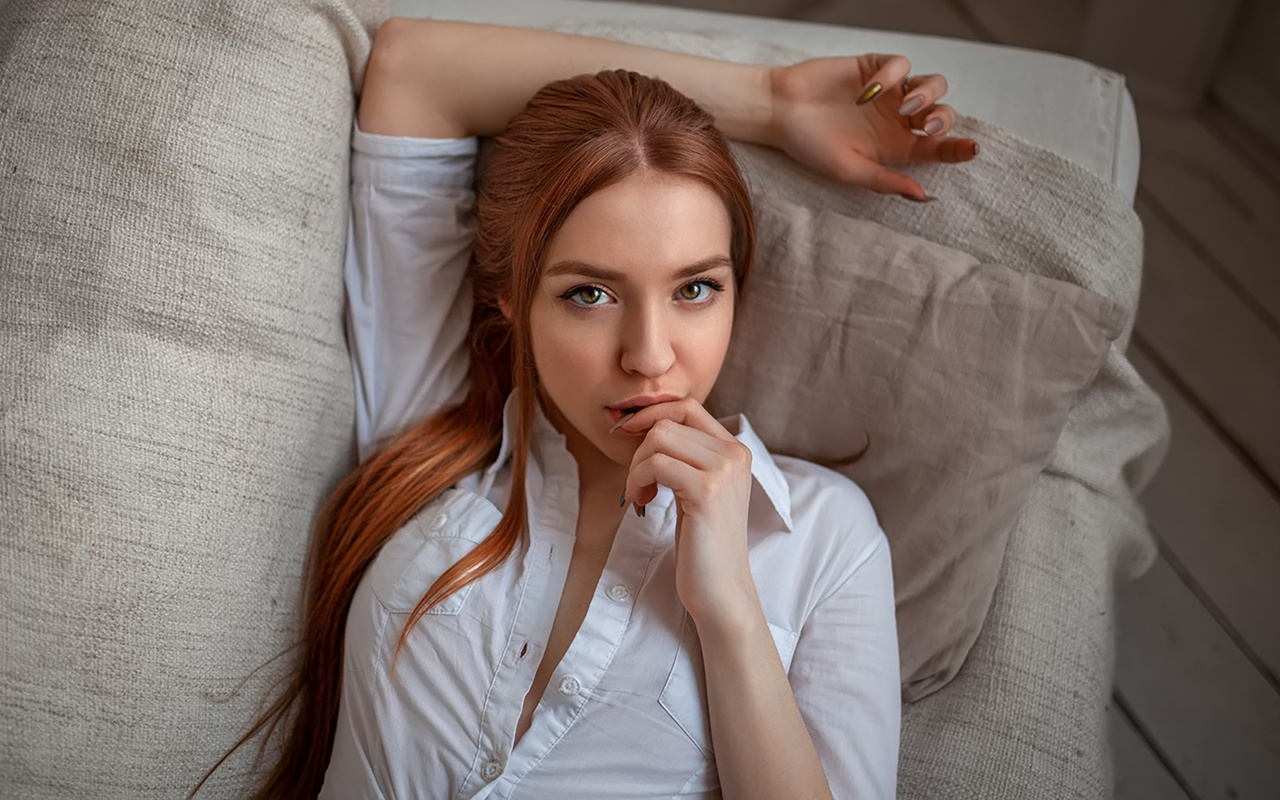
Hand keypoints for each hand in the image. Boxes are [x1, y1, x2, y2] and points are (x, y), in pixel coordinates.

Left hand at [616, 399, 759, 627]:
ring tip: (639, 494)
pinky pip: (655, 464)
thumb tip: (647, 425)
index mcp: (735, 450)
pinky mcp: (706, 491)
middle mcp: (734, 454)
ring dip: (636, 466)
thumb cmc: (703, 542)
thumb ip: (686, 456)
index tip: (629, 436)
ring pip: (658, 439)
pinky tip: (640, 502)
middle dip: (639, 448)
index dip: (651, 414)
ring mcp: (723, 471)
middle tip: (636, 482)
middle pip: (668, 421)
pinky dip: (637, 480)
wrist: (721, 588)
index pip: (687, 407)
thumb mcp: (697, 489)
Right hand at [767, 54, 978, 198]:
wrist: (779, 109)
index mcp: (896, 147)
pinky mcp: (876, 67)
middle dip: (944, 118)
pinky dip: (894, 74)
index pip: (937, 148)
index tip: (973, 148)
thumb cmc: (809, 144)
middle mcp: (897, 120)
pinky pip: (902, 64)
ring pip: (931, 84)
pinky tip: (872, 89)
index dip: (958, 148)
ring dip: (927, 93)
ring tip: (905, 104)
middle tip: (928, 125)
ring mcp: (889, 92)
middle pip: (942, 114)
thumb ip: (885, 181)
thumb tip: (924, 196)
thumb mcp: (849, 170)